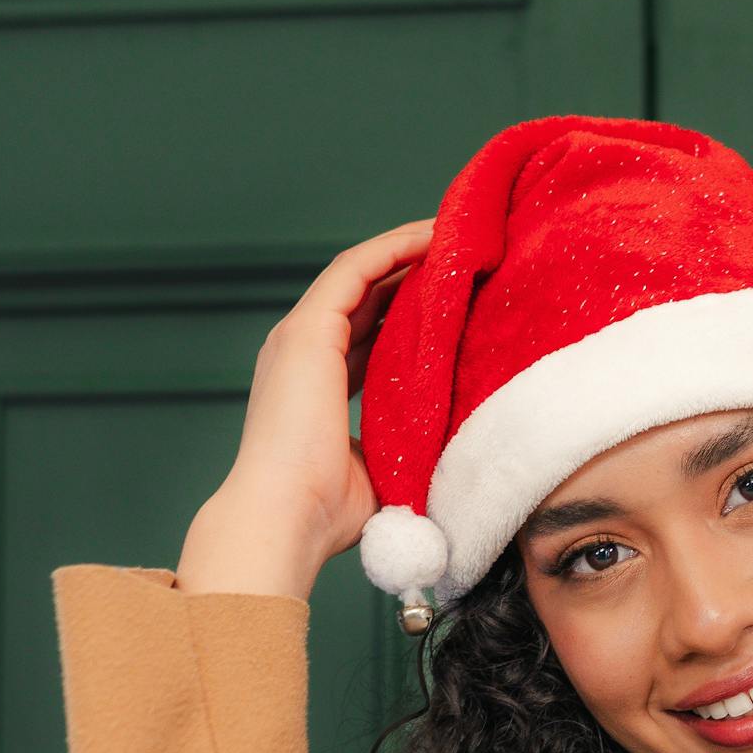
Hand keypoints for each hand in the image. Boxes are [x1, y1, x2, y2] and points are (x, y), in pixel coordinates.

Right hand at [177, 216, 435, 596]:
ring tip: (457, 235)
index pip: (367, 332)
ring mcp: (301, 337)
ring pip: (360, 271)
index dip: (408, 309)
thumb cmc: (327, 512)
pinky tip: (435, 237)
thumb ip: (405, 445)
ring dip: (408, 248)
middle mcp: (303, 352)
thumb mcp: (380, 466)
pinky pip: (357, 268)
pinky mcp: (309, 329)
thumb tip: (450, 451)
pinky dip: (395, 247)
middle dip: (412, 271)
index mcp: (315, 385)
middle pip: (365, 294)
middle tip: (466, 257)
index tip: (456, 298)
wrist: (286, 518)